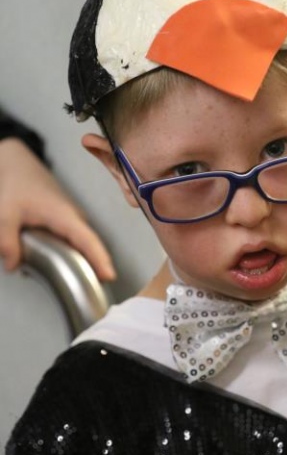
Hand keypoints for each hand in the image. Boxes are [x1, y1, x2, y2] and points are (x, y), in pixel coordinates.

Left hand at [0, 138, 115, 280]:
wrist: (18, 164)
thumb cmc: (18, 182)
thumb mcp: (5, 213)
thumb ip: (7, 241)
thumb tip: (13, 265)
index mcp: (64, 215)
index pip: (88, 240)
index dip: (99, 259)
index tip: (109, 276)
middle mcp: (74, 217)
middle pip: (90, 246)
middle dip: (94, 266)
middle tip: (89, 290)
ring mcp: (72, 218)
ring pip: (83, 243)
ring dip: (84, 260)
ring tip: (79, 279)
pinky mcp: (66, 220)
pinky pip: (75, 240)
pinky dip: (74, 252)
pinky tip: (59, 262)